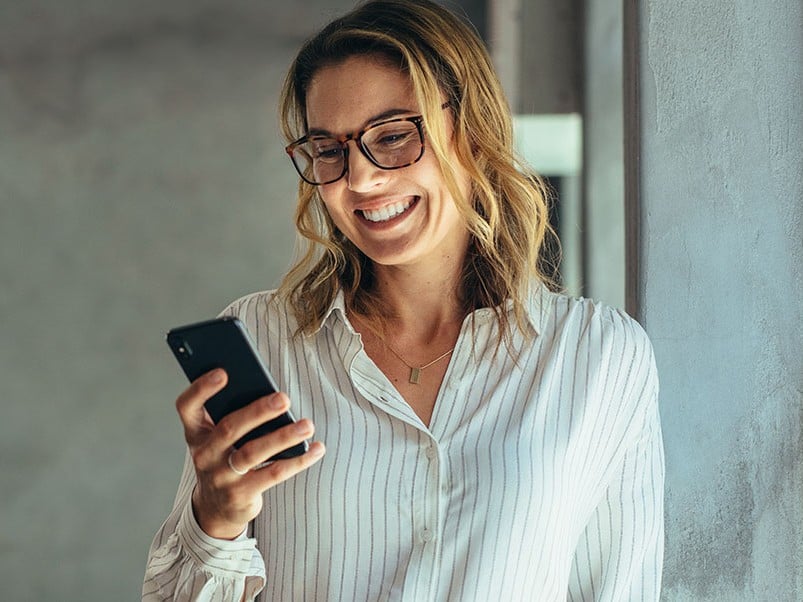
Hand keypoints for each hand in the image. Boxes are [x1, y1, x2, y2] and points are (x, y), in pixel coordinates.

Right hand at [175, 368, 324, 538]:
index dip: (201, 389)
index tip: (222, 372)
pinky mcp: (241, 495)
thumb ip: (234, 414)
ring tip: (307, 425)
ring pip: (253, 453)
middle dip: (258, 411)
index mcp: (196, 432)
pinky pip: (273, 474)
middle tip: (284, 398)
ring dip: (283, 437)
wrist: (216, 507)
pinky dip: (298, 460)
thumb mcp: (219, 437)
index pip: (187, 406)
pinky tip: (316, 448)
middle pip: (229, 428)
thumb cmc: (225, 457)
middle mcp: (204, 454)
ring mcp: (221, 476)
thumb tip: (272, 395)